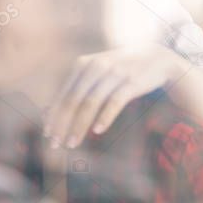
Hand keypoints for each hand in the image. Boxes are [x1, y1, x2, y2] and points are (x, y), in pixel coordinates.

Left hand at [43, 46, 186, 148]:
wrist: (157, 58)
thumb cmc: (119, 70)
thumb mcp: (95, 74)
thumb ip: (74, 89)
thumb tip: (45, 112)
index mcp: (82, 64)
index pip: (63, 95)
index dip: (54, 116)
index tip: (47, 135)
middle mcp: (96, 66)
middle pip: (73, 100)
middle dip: (62, 124)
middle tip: (56, 144)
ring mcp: (114, 73)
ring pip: (90, 103)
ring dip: (79, 126)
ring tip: (72, 143)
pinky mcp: (132, 81)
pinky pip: (115, 102)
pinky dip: (105, 117)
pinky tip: (97, 131)